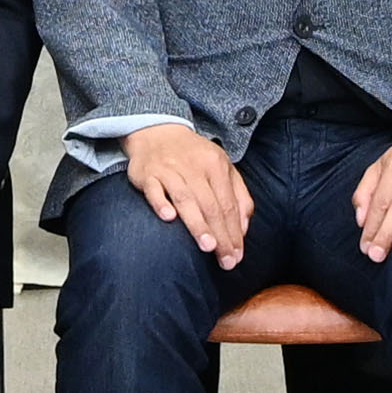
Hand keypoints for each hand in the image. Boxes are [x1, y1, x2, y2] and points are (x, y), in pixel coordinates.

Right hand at [122, 123, 254, 266]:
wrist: (158, 131)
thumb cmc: (194, 156)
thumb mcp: (222, 167)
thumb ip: (238, 195)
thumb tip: (244, 228)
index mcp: (216, 165)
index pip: (228, 204)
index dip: (234, 232)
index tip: (237, 256)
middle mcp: (194, 166)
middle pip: (211, 205)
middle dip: (221, 235)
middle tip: (226, 261)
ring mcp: (169, 169)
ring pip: (186, 199)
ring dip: (197, 224)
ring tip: (207, 247)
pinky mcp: (147, 173)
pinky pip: (154, 190)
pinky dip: (161, 203)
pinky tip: (169, 218)